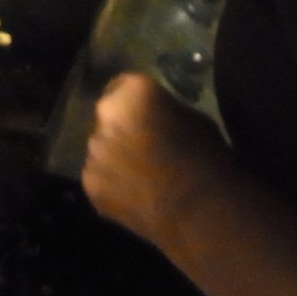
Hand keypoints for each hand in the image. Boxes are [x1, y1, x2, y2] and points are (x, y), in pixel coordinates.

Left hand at [81, 72, 232, 247]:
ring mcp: (94, 152)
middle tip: (145, 147)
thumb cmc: (206, 157)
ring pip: (101, 149)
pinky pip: (99, 178)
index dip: (134, 102)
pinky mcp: (90, 184)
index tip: (147, 116)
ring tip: (142, 177)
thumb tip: (156, 120)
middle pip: (108, 118)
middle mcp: (105, 116)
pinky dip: (113, 185)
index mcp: (132, 92)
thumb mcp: (191, 118)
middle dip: (122, 130)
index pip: (122, 85)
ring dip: (116, 158)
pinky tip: (137, 196)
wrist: (199, 210)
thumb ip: (163, 111)